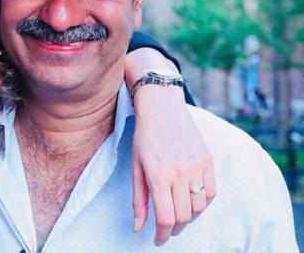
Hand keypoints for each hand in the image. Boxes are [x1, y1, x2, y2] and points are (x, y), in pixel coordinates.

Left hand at [131, 85, 215, 243]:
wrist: (162, 108)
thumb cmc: (144, 137)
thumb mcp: (135, 168)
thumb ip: (139, 200)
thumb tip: (139, 227)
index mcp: (158, 176)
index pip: (166, 218)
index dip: (163, 235)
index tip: (158, 239)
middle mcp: (179, 173)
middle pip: (184, 216)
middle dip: (175, 228)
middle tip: (168, 229)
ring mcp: (196, 166)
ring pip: (199, 207)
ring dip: (189, 216)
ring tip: (178, 212)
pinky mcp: (208, 160)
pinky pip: (211, 192)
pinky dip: (202, 202)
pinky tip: (191, 200)